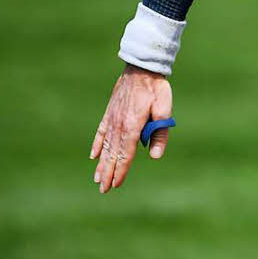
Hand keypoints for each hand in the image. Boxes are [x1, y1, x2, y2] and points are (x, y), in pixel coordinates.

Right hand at [90, 64, 172, 193]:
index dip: (121, 170)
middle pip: (113, 154)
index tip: (116, 185)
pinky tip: (94, 156)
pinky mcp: (110, 113)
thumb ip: (159, 133)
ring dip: (101, 163)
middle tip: (103, 190)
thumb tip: (155, 155)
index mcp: (132, 126)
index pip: (126, 154)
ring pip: (105, 146)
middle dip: (108, 173)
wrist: (141, 68)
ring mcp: (112, 119)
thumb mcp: (164, 110)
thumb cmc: (156, 89)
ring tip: (97, 179)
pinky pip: (101, 132)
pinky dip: (97, 145)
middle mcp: (119, 125)